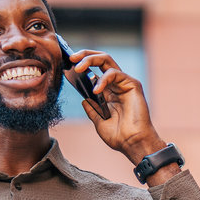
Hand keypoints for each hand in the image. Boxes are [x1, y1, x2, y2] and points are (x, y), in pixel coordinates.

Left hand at [68, 49, 172, 167]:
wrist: (133, 143)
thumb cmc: (119, 136)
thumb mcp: (99, 122)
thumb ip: (92, 109)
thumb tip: (83, 99)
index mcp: (108, 92)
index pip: (94, 70)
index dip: (82, 64)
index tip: (67, 63)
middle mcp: (116, 84)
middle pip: (100, 60)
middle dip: (84, 55)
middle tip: (71, 57)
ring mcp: (124, 83)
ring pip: (106, 60)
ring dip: (90, 60)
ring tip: (78, 67)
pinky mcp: (132, 84)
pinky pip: (115, 73)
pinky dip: (103, 79)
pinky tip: (96, 90)